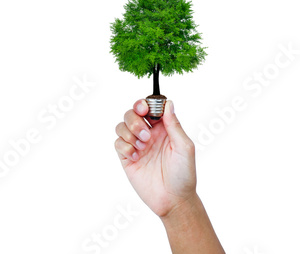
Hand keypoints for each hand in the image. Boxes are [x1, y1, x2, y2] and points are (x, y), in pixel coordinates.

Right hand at [114, 99, 196, 217]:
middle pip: (132, 113)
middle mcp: (149, 134)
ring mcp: (136, 146)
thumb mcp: (184, 147)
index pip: (150, 107)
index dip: (144, 104)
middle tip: (146, 135)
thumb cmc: (184, 175)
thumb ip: (174, 125)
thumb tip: (168, 103)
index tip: (145, 109)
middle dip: (135, 120)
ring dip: (129, 133)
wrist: (173, 200)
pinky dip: (125, 147)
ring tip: (142, 147)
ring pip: (122, 126)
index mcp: (164, 129)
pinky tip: (136, 157)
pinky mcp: (127, 158)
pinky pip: (117, 143)